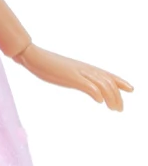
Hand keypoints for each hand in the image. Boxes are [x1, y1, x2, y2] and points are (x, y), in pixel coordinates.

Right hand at [13, 43, 131, 110]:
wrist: (33, 56)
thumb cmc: (46, 64)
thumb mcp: (65, 72)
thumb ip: (76, 77)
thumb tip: (81, 84)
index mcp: (85, 68)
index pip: (108, 74)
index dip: (121, 81)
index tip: (131, 90)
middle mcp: (86, 69)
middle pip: (109, 82)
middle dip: (117, 96)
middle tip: (120, 109)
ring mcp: (79, 72)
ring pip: (103, 85)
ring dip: (111, 97)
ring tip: (114, 109)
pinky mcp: (71, 77)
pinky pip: (89, 85)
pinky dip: (97, 93)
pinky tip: (99, 101)